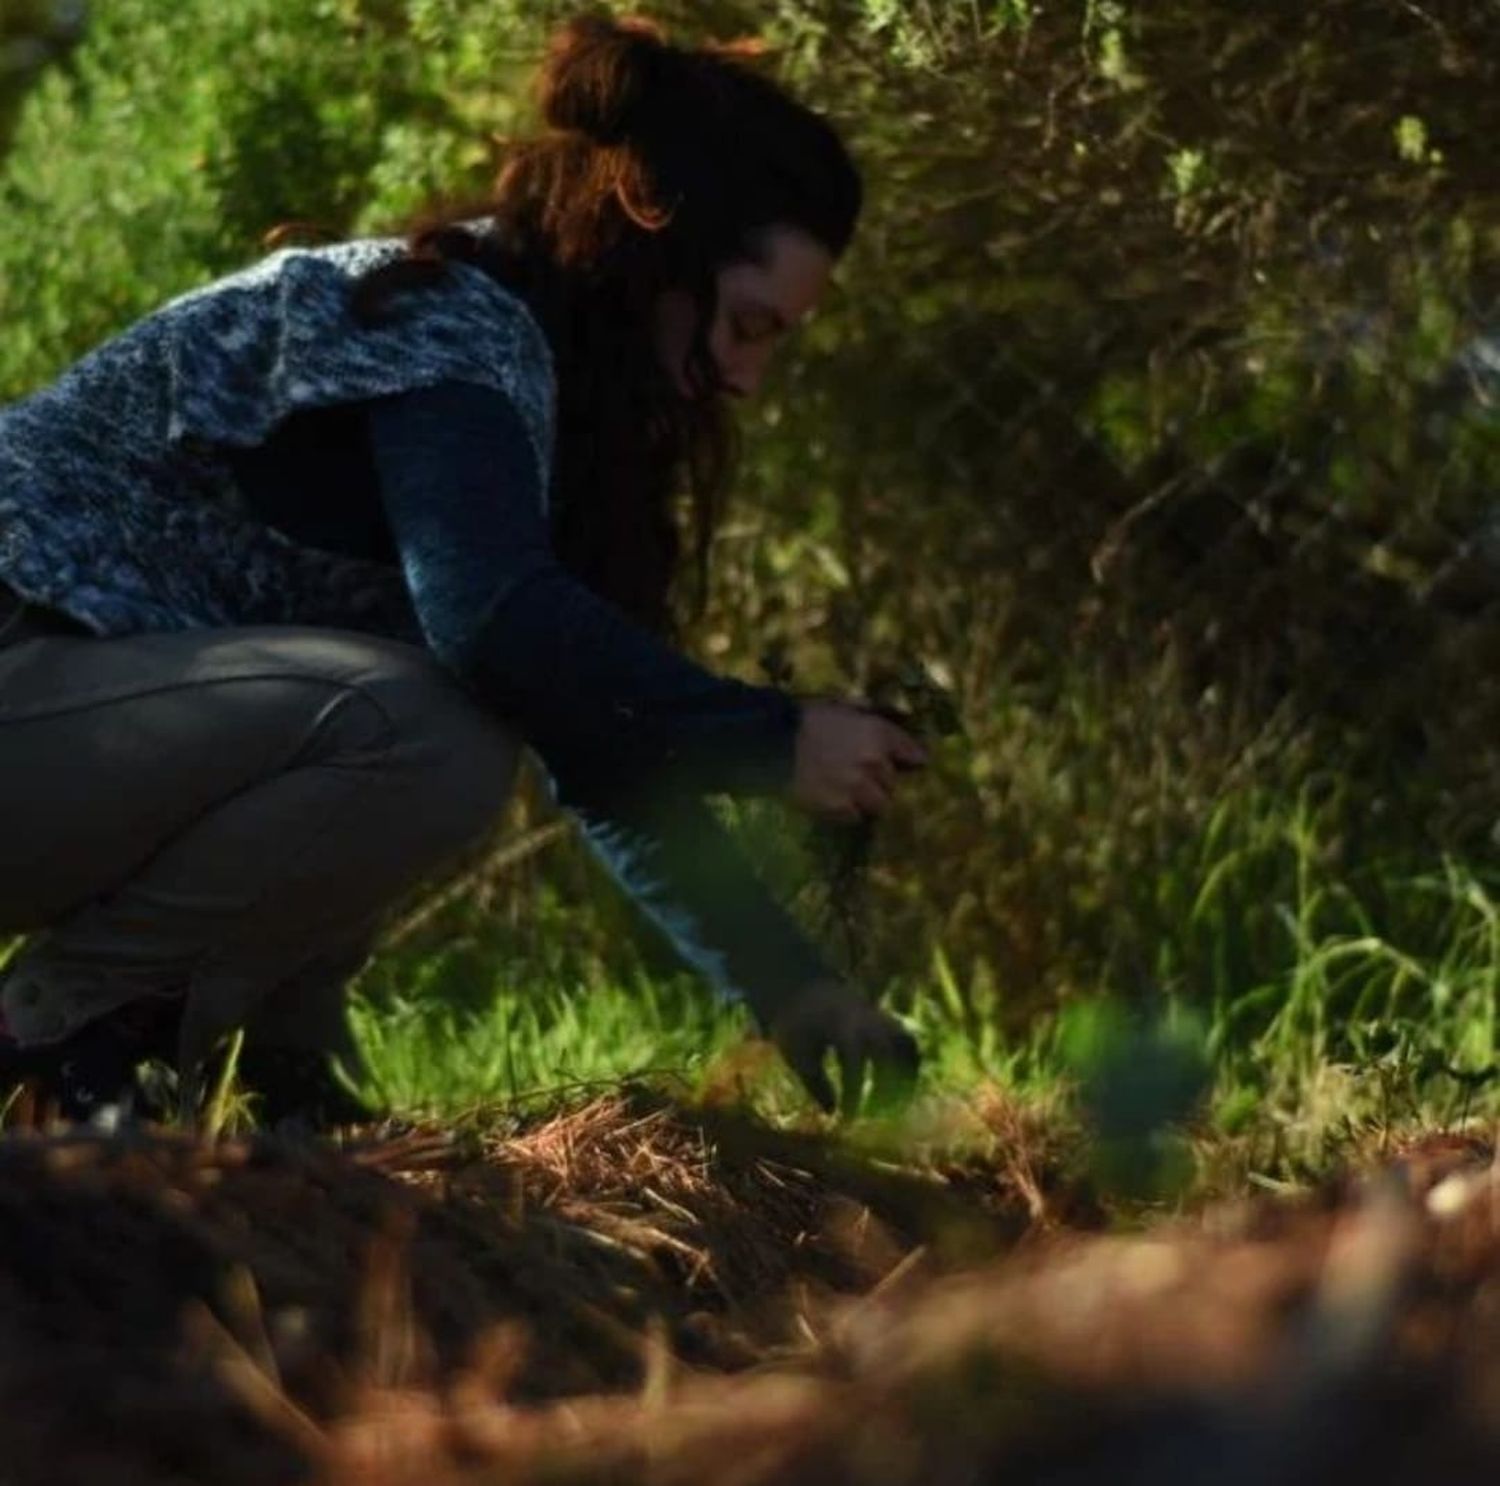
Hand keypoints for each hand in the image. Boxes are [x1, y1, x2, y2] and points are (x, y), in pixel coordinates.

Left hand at [768, 979, 919, 1117]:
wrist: (802, 988)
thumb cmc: (797, 1024)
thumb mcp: (798, 1055)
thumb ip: (816, 1085)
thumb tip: (833, 1113)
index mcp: (840, 1025)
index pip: (854, 1064)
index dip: (853, 1093)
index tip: (848, 1118)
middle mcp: (865, 1019)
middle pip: (887, 1054)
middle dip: (884, 1087)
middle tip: (877, 1116)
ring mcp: (879, 1017)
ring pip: (905, 1044)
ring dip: (906, 1073)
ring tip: (899, 1103)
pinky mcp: (884, 1019)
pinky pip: (906, 1041)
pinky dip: (909, 1063)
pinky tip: (902, 1087)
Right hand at [791, 699, 927, 823]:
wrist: (769, 745)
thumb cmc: (801, 718)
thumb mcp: (837, 705)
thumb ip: (862, 712)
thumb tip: (878, 715)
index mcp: (877, 733)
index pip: (912, 753)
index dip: (911, 759)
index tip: (912, 763)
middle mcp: (874, 763)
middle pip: (893, 782)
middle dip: (881, 779)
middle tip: (863, 776)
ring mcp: (857, 789)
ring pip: (879, 804)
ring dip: (868, 799)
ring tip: (851, 793)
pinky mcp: (839, 809)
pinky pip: (855, 816)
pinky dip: (848, 811)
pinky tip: (834, 800)